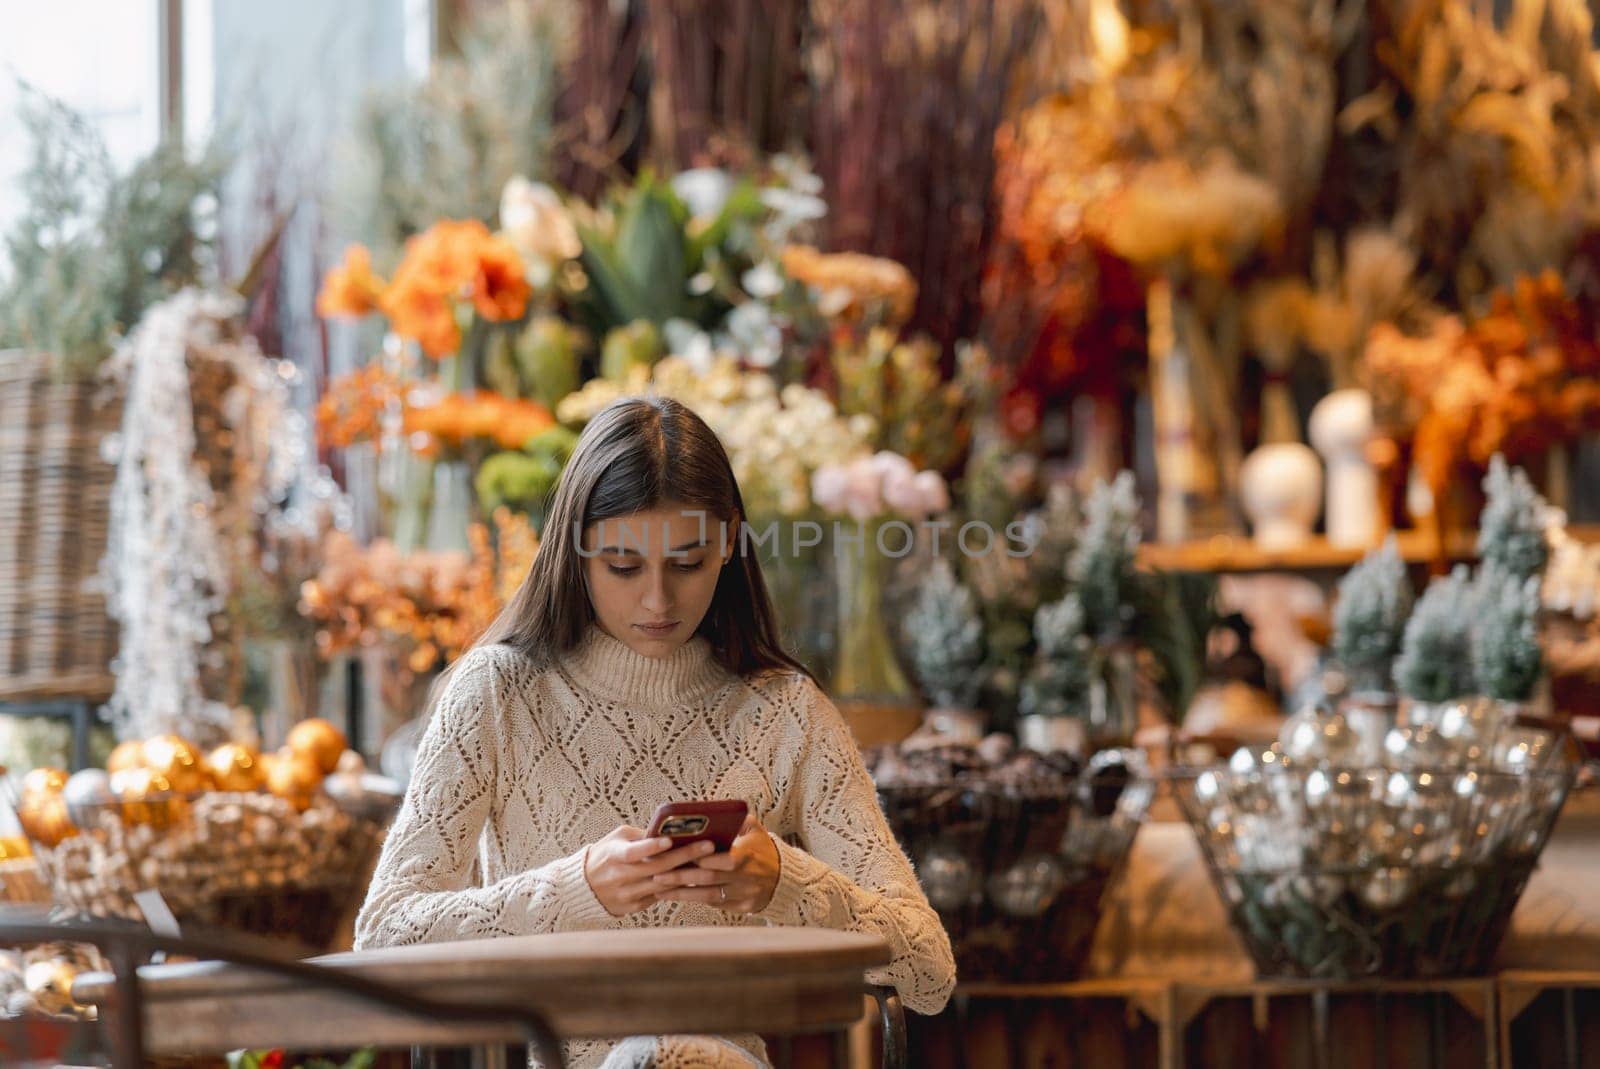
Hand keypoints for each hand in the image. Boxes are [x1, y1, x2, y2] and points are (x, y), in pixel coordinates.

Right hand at [584, 824, 718, 916]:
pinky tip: (700, 883)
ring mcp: (628, 894)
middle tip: (709, 846)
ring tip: (712, 867)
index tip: (670, 840)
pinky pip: (661, 897)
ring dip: (689, 877)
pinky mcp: (634, 907)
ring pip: (663, 885)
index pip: (633, 852)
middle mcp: (620, 877)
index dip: (651, 847)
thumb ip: (641, 835)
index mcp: (614, 856)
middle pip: (657, 868)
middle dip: (685, 857)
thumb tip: (670, 830)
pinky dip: (680, 889)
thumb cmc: (605, 854)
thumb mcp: (617, 838)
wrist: (584, 887)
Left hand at [651, 814, 779, 913]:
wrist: (785, 877)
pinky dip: (695, 900)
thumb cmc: (762, 848)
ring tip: (660, 889)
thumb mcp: (754, 828)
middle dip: (681, 877)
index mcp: (747, 854)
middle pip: (708, 878)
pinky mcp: (742, 908)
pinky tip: (677, 896)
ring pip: (708, 896)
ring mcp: (745, 894)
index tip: (673, 855)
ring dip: (682, 894)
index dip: (695, 858)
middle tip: (657, 874)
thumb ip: (735, 819)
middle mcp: (746, 876)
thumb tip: (711, 812)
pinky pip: (715, 905)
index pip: (717, 858)